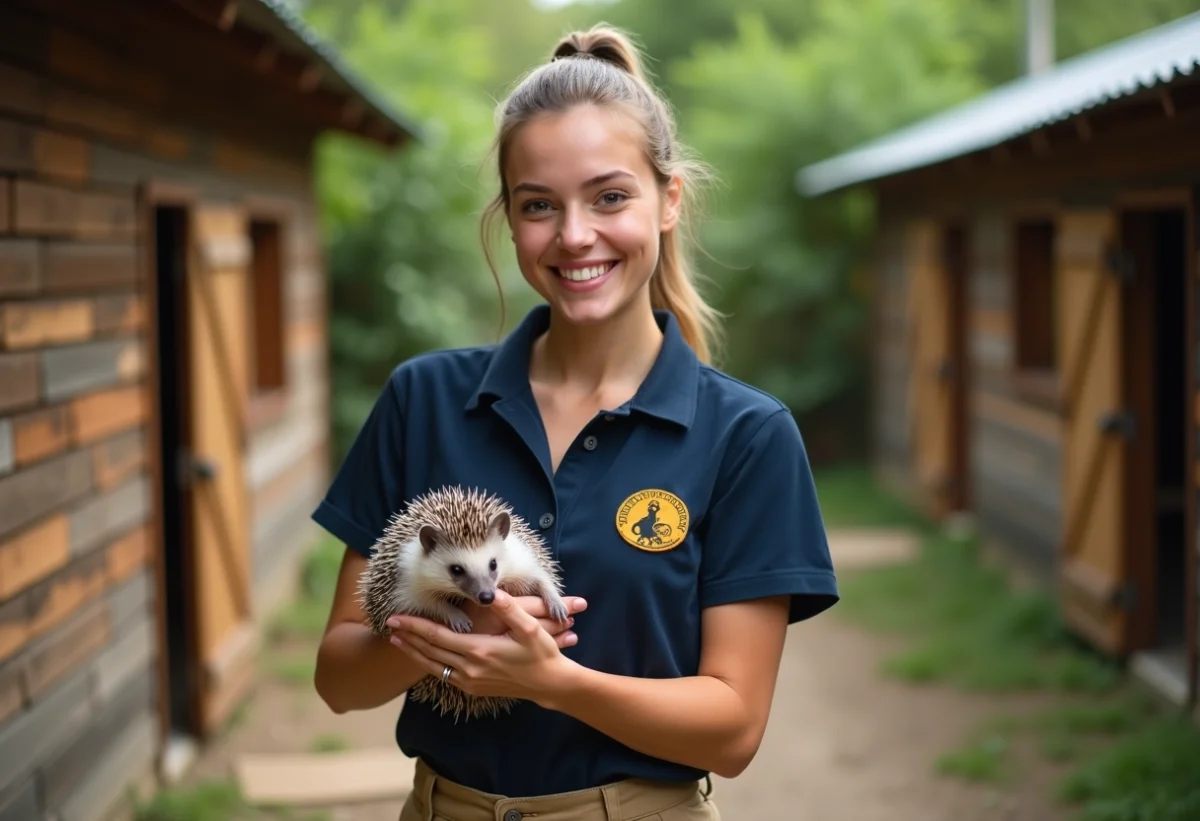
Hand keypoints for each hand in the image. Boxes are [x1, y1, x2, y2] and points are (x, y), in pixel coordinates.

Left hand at [388, 589, 580, 705]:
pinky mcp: (473, 689)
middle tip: (389, 625)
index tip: (396, 618)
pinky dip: (429, 663)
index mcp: (478, 651)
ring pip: (433, 665)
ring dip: (414, 652)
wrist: (550, 684)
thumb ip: (508, 608)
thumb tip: (489, 592)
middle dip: (408, 638)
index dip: (415, 626)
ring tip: (397, 641)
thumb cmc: (541, 653)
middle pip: (429, 651)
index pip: (437, 637)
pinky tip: (423, 656)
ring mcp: (469, 682)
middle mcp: (469, 669)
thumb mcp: (529, 628)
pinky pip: (444, 674)